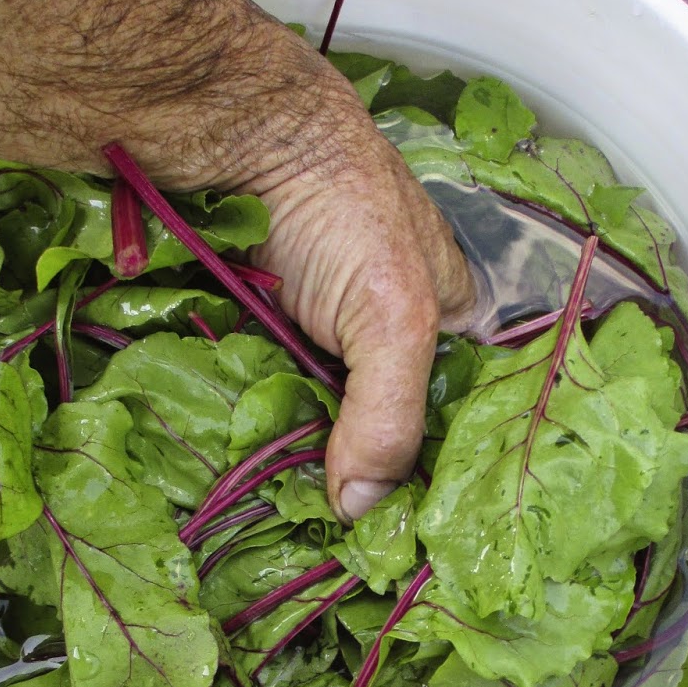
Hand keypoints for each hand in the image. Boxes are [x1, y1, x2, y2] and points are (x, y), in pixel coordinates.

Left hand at [47, 0, 476, 522]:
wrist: (231, 137)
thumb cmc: (338, 204)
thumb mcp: (394, 316)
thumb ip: (390, 416)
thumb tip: (358, 511)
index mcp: (447, 328)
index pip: (456, 430)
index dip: (434, 486)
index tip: (402, 547)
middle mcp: (385, 343)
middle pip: (382, 441)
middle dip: (360, 491)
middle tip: (333, 550)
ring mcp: (316, 347)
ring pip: (316, 436)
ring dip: (299, 477)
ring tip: (282, 533)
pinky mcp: (257, 348)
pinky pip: (258, 415)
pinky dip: (250, 447)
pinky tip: (240, 487)